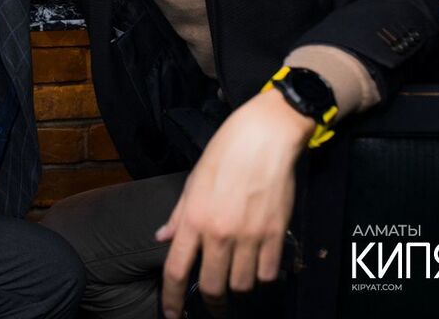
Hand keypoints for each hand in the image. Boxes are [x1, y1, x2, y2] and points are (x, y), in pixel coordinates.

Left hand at [156, 89, 313, 317]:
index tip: (173, 315)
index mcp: (194, 219)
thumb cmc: (225, 153)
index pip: (176, 270)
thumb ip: (179, 216)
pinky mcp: (276, 234)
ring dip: (237, 287)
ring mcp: (250, 236)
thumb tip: (163, 239)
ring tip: (236, 277)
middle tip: (212, 303)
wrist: (264, 137)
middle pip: (212, 287)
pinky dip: (262, 275)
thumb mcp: (193, 182)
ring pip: (242, 285)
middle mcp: (220, 232)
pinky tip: (258, 265)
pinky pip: (268, 273)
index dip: (171, 300)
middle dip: (211, 302)